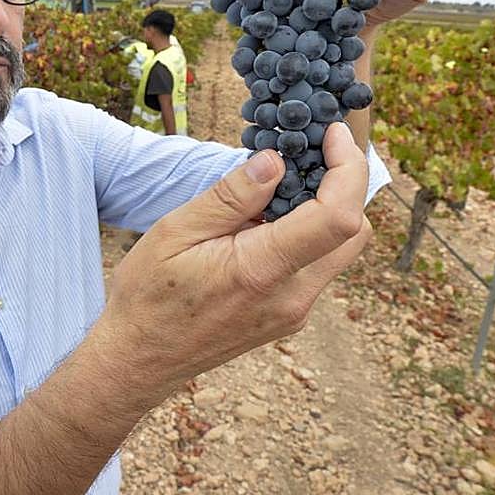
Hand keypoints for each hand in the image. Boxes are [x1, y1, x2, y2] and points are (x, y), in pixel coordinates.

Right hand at [102, 124, 371, 401]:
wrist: (139, 359)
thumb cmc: (148, 296)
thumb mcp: (175, 232)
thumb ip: (231, 197)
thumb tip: (275, 161)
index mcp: (262, 270)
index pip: (338, 216)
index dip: (348, 169)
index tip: (333, 135)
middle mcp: (292, 297)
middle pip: (354, 233)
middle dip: (344, 185)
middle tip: (312, 152)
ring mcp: (294, 312)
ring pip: (338, 250)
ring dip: (324, 209)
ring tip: (279, 183)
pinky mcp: (288, 317)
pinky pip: (315, 267)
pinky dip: (306, 234)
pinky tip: (265, 220)